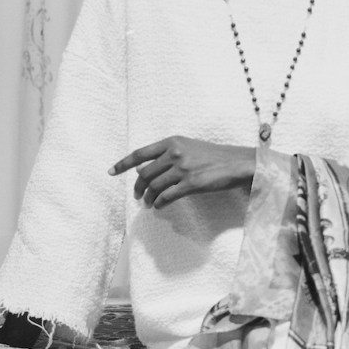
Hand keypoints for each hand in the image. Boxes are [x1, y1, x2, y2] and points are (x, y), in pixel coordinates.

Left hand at [110, 136, 257, 208]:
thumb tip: (142, 169)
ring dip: (148, 197)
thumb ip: (166, 156)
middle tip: (137, 195)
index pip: (140, 153)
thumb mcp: (188, 148)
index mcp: (172, 142)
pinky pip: (167, 196)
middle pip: (144, 173)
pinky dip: (160, 203)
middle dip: (137, 187)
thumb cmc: (213, 156)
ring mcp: (183, 168)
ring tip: (147, 203)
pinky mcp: (192, 183)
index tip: (111, 171)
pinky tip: (159, 206)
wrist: (237, 163)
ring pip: (154, 186)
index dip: (122, 163)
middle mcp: (175, 153)